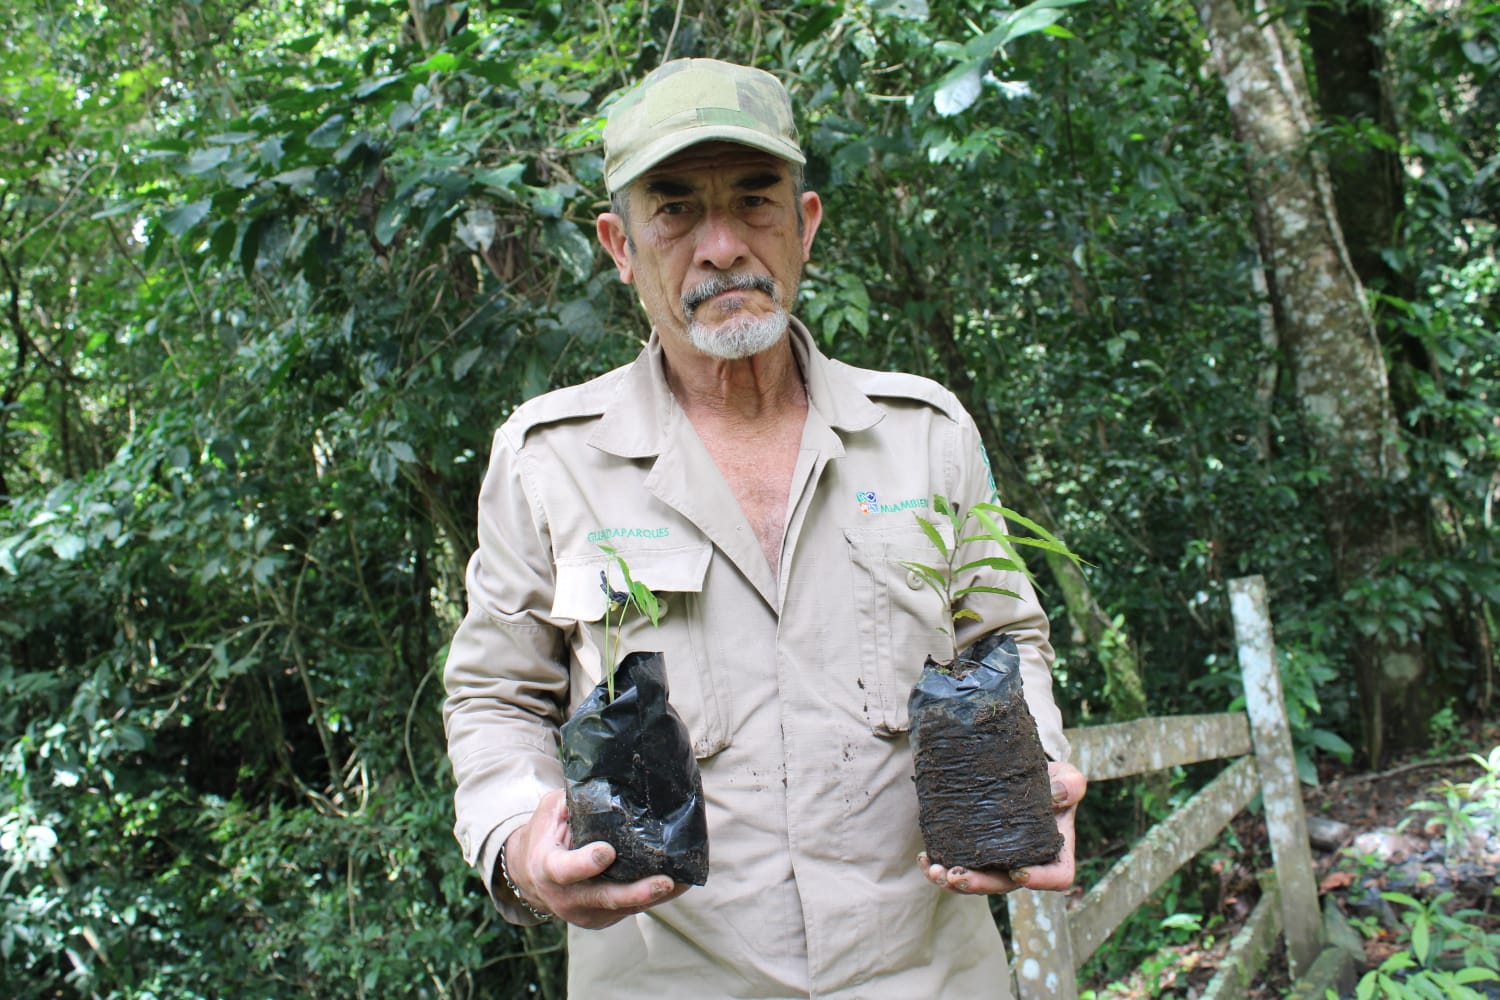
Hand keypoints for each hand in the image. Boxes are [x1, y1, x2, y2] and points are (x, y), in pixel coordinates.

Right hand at [502, 789, 690, 928]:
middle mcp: (567, 897)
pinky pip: (630, 909)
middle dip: (636, 893)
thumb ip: (572, 801)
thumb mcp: (550, 813)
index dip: (586, 863)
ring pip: (624, 907)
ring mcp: (586, 913)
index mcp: (549, 869)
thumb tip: (604, 780)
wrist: (532, 878)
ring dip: (654, 896)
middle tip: (664, 882)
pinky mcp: (602, 919)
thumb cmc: (545, 837)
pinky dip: (651, 898)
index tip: (607, 852)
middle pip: (605, 898)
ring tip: (683, 882)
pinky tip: (676, 885)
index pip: (566, 870)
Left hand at [919, 760, 1086, 894]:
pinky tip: (924, 858)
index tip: (1018, 871)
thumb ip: (1071, 784)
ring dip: (953, 881)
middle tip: (956, 876)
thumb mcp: (1066, 778)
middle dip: (979, 884)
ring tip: (934, 871)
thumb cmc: (1050, 780)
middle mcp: (1025, 863)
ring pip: (977, 881)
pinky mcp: (975, 852)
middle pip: (1004, 884)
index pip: (1055, 877)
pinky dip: (939, 865)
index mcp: (1054, 852)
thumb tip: (1057, 795)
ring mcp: (998, 861)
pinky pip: (957, 865)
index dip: (1039, 880)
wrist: (1020, 772)